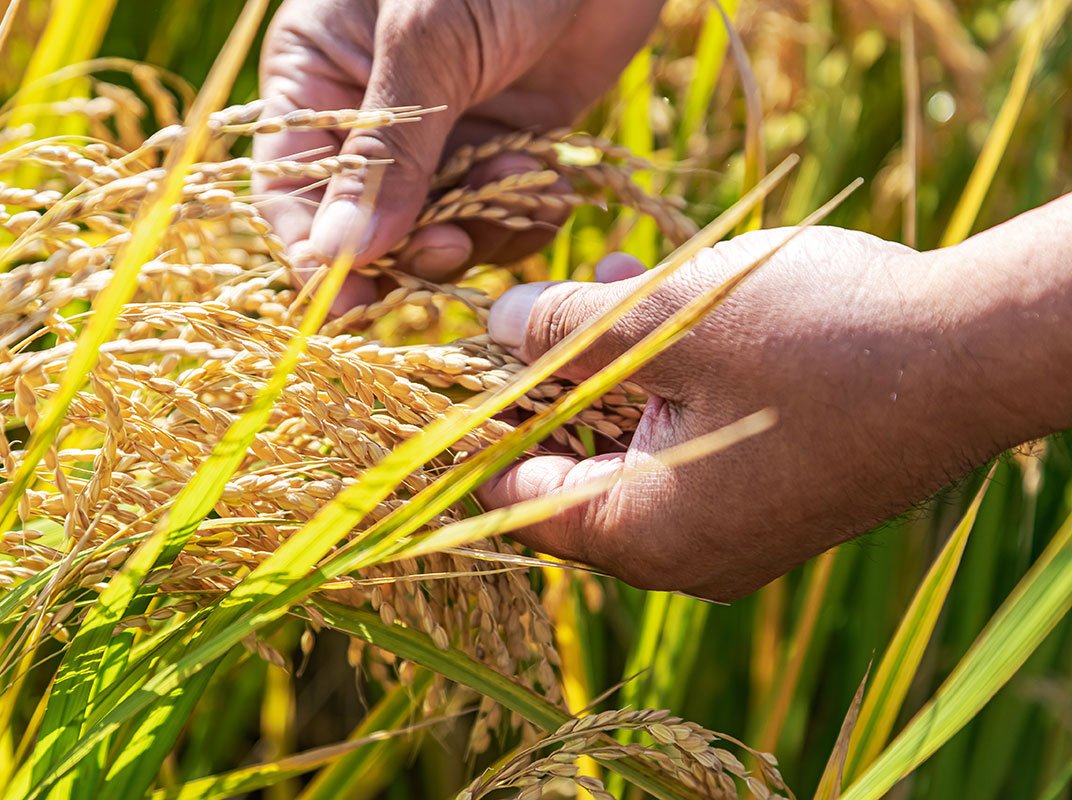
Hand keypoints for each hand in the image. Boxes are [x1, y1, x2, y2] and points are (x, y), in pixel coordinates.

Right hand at [257, 0, 664, 311]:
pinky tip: (545, 171)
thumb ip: (388, 151)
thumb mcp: (428, 44)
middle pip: (366, 226)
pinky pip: (502, 216)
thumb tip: (342, 257)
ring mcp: (443, 136)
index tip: (347, 305)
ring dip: (478, 229)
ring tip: (513, 182)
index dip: (314, 252)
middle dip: (408, 248)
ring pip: (439, 230)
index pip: (290, 187)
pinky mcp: (509, 147)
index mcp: (317, 75)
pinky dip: (524, 213)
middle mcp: (373, 115)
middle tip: (450, 248)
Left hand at [480, 226, 1057, 599]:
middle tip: (531, 311)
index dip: (478, 431)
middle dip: (552, 382)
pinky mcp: (779, 497)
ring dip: (613, 368)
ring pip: (637, 447)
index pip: (516, 500)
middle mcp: (687, 555)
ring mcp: (739, 530)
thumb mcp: (664, 318)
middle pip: (575, 472)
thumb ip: (562, 327)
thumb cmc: (815, 340)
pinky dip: (669, 382)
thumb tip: (497, 322)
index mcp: (643, 536)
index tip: (453, 373)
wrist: (976, 352)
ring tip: (607, 281)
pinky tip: (667, 303)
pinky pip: (694, 445)